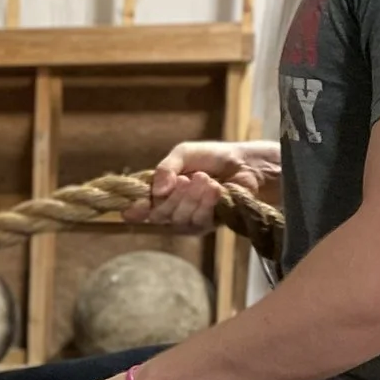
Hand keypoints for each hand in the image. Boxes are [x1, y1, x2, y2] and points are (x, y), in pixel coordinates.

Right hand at [124, 140, 283, 233]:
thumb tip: (157, 190)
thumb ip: (165, 169)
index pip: (138, 210)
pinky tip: (214, 188)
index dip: (136, 210)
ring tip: (204, 178)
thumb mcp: (183, 154)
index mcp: (158, 192)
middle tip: (186, 179)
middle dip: (172, 197)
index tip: (139, 205)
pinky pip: (198, 221)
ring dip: (191, 198)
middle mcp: (169, 209)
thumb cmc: (211, 157)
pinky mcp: (206, 225)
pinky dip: (205, 203)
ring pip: (178, 219)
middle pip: (159, 215)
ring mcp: (187, 220)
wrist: (244, 164)